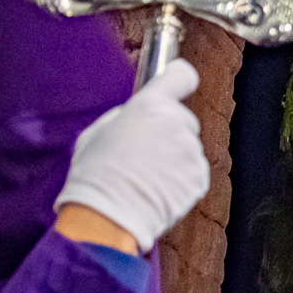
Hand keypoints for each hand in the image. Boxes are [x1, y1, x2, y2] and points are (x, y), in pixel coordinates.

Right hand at [55, 58, 207, 252]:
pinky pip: (193, 173)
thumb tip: (136, 117)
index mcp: (149, 105)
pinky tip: (156, 192)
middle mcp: (176, 122)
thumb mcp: (96, 133)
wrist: (106, 217)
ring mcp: (191, 151)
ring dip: (173, 160)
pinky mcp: (199, 178)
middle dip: (168, 132)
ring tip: (145, 178)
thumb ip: (125, 117)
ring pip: (187, 149)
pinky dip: (180, 182)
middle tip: (143, 154)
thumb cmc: (94, 176)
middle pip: (183, 119)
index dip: (180, 81)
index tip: (178, 85)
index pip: (181, 76)